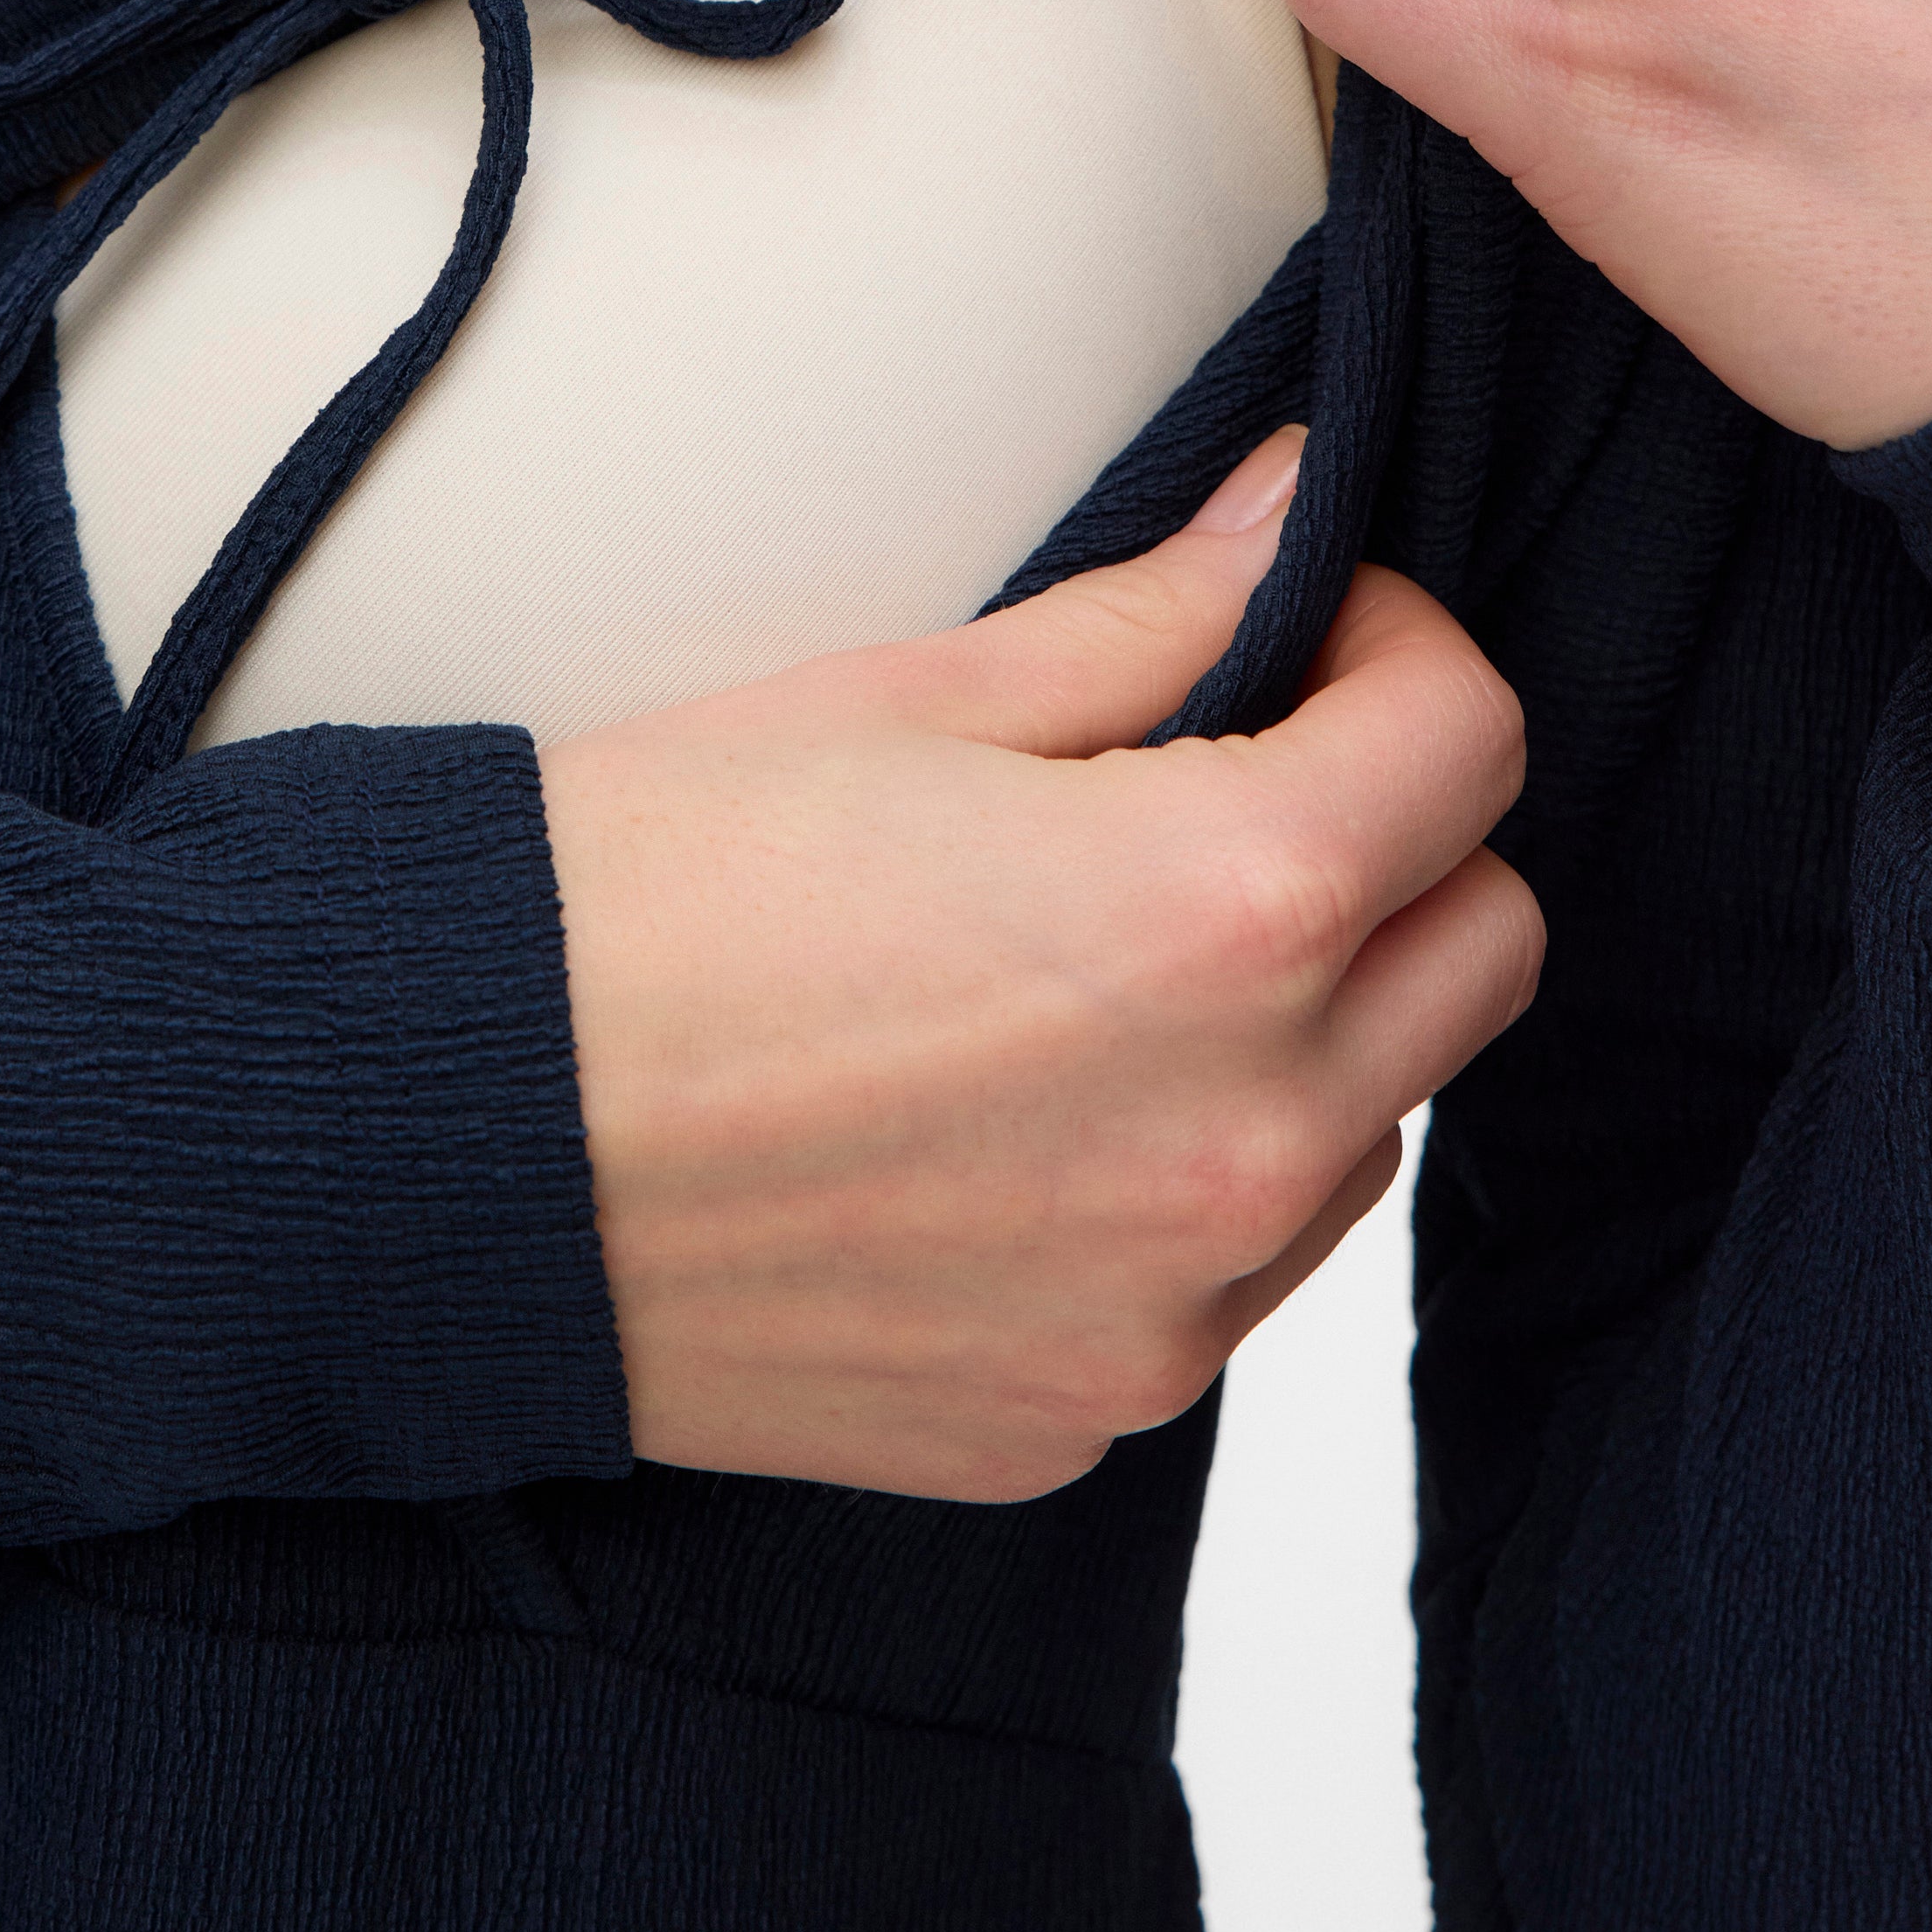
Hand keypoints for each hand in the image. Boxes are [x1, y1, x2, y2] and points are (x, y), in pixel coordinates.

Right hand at [534, 434, 1537, 1501]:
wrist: (443, 1139)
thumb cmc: (647, 884)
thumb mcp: (910, 692)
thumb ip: (1160, 612)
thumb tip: (1302, 513)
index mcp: (1226, 910)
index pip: (1473, 738)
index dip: (1392, 643)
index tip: (1294, 626)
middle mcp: (1248, 1135)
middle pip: (1488, 944)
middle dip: (1394, 835)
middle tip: (1224, 776)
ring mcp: (1175, 1306)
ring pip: (1373, 1124)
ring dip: (1302, 1024)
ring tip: (1084, 959)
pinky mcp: (1091, 1418)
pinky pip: (1230, 1278)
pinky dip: (1178, 1180)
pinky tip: (1005, 1112)